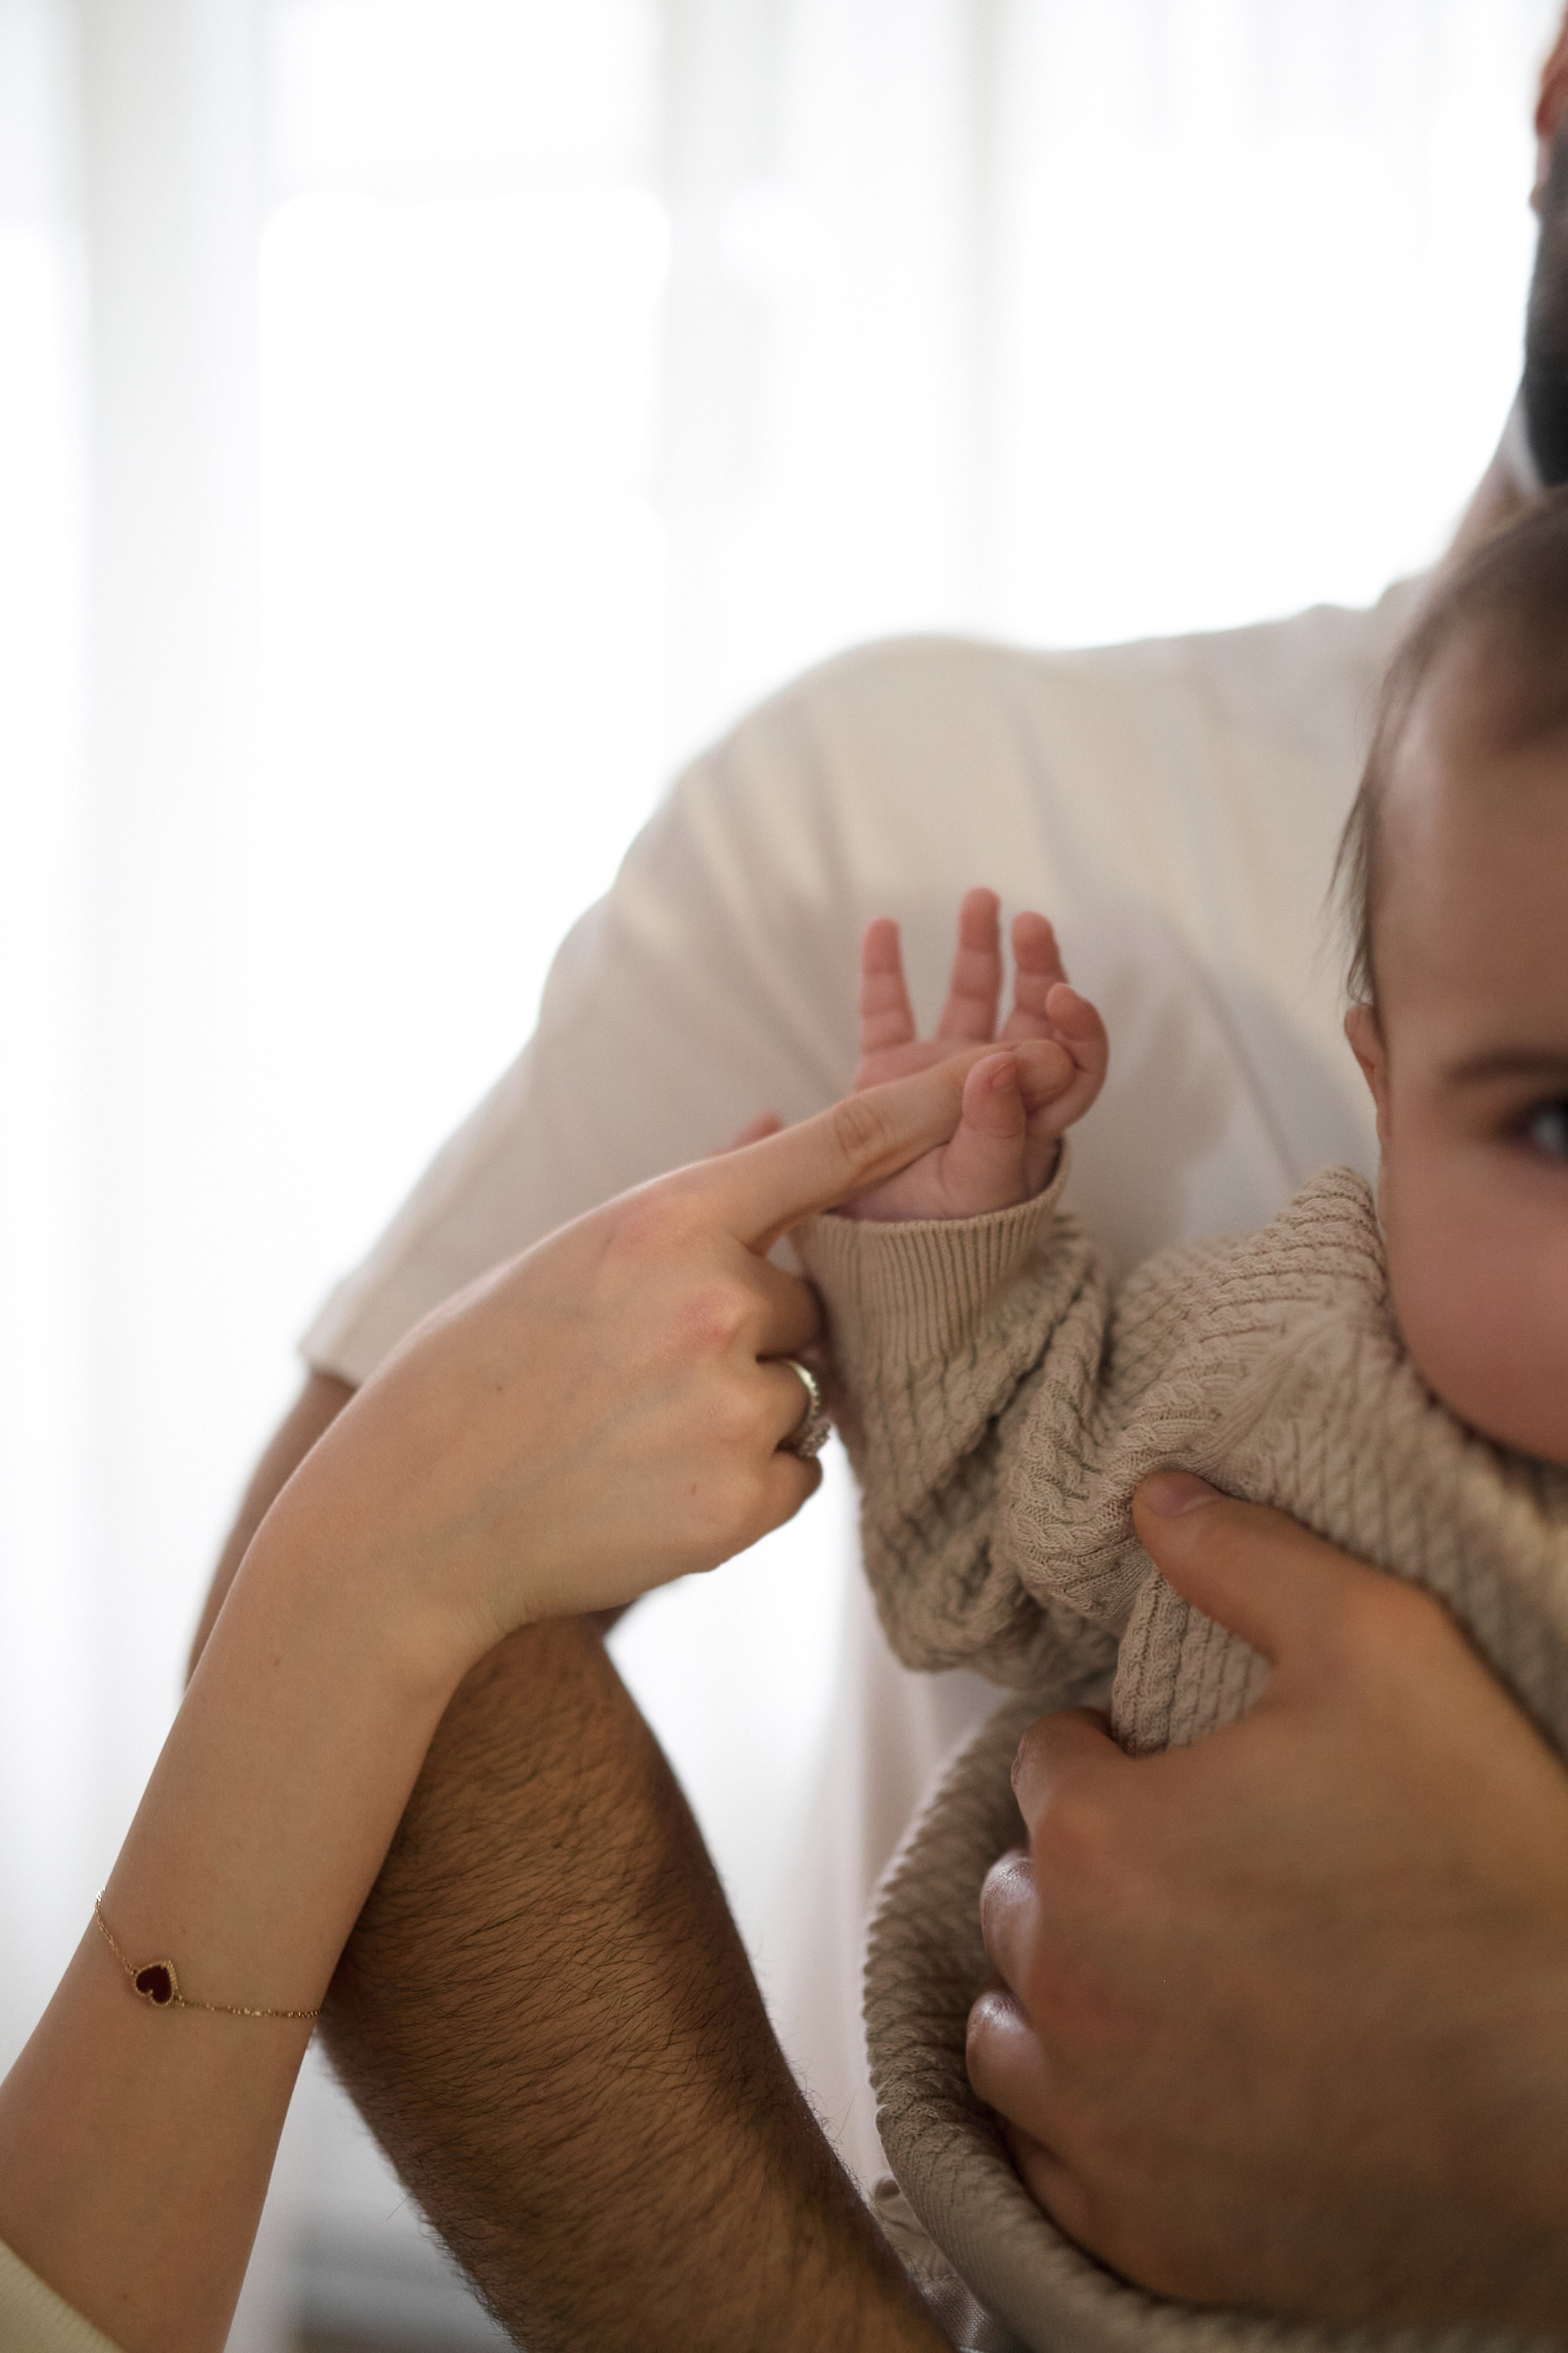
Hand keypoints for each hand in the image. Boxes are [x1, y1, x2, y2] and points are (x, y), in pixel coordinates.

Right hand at [248, 1057, 991, 1660]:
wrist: (417, 1513)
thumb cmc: (488, 1367)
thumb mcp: (578, 1252)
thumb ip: (697, 1198)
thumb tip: (776, 1124)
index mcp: (666, 1220)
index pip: (830, 1149)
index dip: (924, 1108)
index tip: (1001, 1066)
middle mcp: (714, 1304)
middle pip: (808, 1304)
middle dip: (749, 1333)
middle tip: (641, 1369)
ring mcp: (733, 1408)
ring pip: (804, 1391)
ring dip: (747, 1408)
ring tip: (635, 1430)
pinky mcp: (743, 1503)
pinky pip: (797, 1470)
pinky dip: (745, 1479)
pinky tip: (653, 1480)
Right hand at [845, 887, 1106, 1220]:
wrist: (880, 1261)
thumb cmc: (948, 1237)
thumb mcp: (981, 1188)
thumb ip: (997, 1127)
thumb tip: (1004, 1058)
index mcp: (1032, 1116)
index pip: (1072, 1059)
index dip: (1077, 1026)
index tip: (1063, 997)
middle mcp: (993, 1086)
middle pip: (1030, 1014)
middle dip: (1037, 967)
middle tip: (1031, 925)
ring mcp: (939, 1077)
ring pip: (969, 1001)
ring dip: (979, 951)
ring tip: (983, 899)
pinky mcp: (888, 1077)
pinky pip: (887, 1015)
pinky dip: (886, 972)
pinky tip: (885, 926)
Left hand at [966, 1475, 1567, 2335]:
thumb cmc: (1483, 1865)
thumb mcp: (1386, 1649)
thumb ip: (1251, 1558)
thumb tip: (1153, 1496)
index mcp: (1099, 1839)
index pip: (1049, 1765)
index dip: (1115, 1757)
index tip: (1178, 1775)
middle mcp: (1066, 1981)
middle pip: (1017, 1894)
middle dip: (1080, 1869)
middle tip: (1186, 1873)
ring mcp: (1097, 2121)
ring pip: (1008, 2027)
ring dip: (1055, 1990)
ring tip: (1152, 1975)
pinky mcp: (1142, 2232)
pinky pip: (1047, 2162)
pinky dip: (1078, 2122)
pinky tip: (1150, 2092)